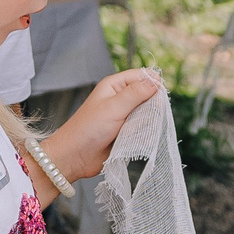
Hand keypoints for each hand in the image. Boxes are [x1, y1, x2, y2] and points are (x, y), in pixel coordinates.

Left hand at [38, 67, 165, 184]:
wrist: (75, 157)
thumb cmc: (87, 130)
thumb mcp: (113, 107)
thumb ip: (135, 93)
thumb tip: (155, 81)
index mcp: (114, 86)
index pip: (142, 76)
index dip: (153, 84)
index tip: (159, 96)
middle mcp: (120, 98)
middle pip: (147, 95)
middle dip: (152, 105)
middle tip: (146, 116)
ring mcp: (124, 115)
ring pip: (147, 113)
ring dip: (148, 120)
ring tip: (139, 128)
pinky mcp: (126, 131)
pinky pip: (143, 128)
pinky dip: (145, 132)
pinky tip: (140, 137)